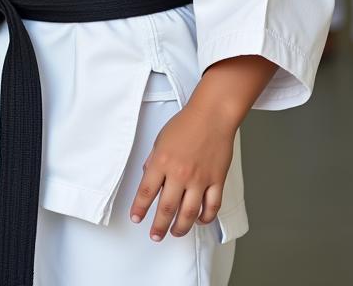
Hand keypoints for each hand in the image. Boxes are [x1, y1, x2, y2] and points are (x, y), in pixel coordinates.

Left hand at [129, 102, 234, 240]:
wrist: (211, 116)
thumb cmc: (184, 124)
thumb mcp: (160, 140)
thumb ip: (154, 161)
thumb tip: (148, 176)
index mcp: (162, 162)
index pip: (146, 191)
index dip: (140, 208)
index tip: (136, 218)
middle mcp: (179, 173)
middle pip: (167, 207)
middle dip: (159, 225)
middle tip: (154, 235)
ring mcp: (200, 179)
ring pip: (189, 213)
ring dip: (181, 227)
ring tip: (174, 233)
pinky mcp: (217, 181)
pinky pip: (211, 207)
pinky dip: (205, 218)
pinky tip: (198, 221)